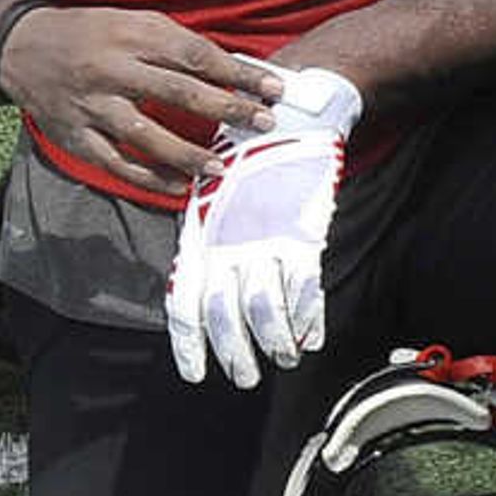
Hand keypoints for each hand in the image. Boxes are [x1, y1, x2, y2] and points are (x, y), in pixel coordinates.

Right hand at [0, 5, 276, 198]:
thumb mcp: (137, 22)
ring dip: (187, 153)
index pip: (197, 56)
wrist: (22, 47)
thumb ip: (180, 45)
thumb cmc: (96, 33)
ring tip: (222, 166)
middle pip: (178, 92)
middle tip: (264, 123)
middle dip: (226, 109)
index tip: (274, 88)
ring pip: (145, 134)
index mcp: (135, 37)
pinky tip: (179, 186)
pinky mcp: (74, 135)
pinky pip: (114, 162)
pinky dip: (148, 177)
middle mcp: (113, 70)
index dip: (239, 73)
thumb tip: (235, 70)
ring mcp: (91, 105)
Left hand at [164, 64, 360, 387]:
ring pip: (264, 308)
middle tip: (245, 379)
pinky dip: (307, 317)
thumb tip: (201, 283)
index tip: (197, 374)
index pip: (185, 302)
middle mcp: (227, 243)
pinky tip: (310, 335)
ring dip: (273, 342)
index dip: (190, 344)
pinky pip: (303, 286)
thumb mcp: (211, 195)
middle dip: (235, 354)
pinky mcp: (302, 230)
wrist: (291, 116)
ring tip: (283, 360)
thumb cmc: (249, 156)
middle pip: (224, 315)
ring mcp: (265, 238)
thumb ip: (207, 238)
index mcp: (199, 236)